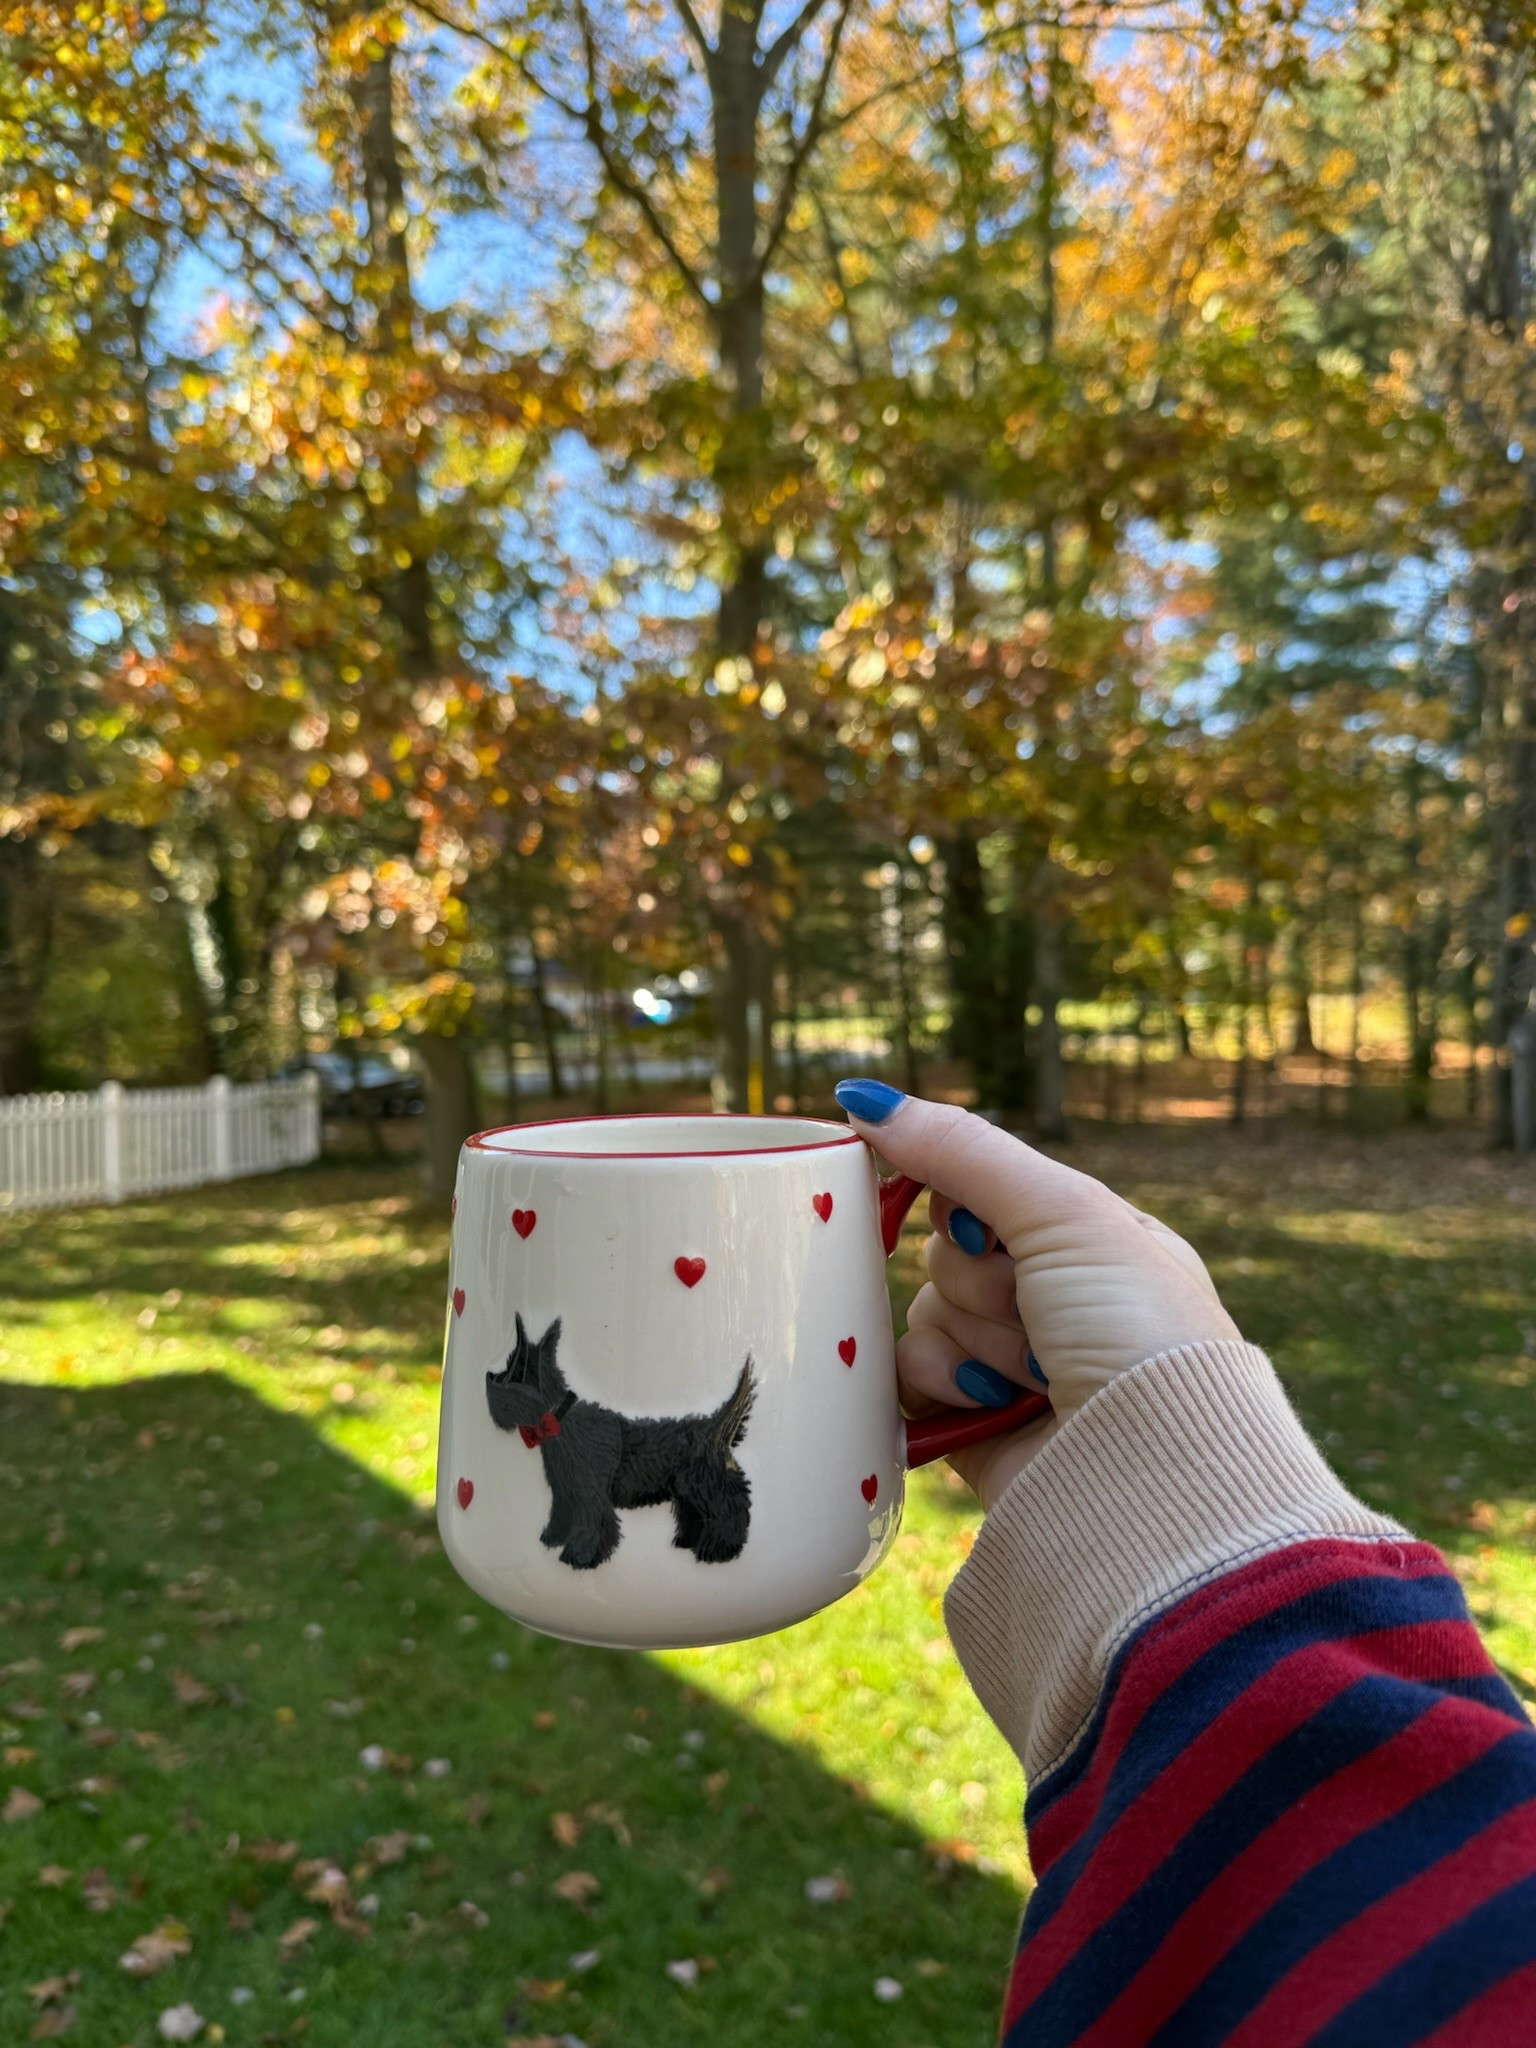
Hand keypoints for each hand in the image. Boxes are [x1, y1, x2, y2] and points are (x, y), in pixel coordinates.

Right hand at [835, 1081, 1241, 1509]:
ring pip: (925, 1314)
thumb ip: (962, 1151)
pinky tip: (985, 1403)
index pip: (983, 1192)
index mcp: (1091, 1242)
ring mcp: (1013, 1366)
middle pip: (946, 1253)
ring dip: (971, 1340)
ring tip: (1033, 1376)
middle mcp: (1054, 1300)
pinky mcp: (976, 1425)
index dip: (967, 1208)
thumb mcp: (1062, 1213)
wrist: (1151, 1474)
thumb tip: (864, 1100)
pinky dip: (937, 1387)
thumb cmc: (1135, 1330)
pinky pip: (909, 1379)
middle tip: (1035, 1315)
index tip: (986, 1232)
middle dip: (981, 1284)